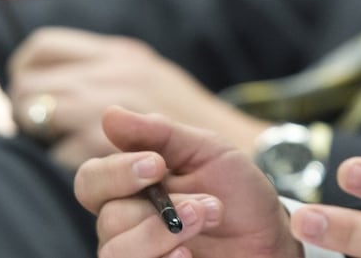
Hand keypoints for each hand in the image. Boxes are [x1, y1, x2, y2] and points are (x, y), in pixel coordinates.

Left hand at [8, 27, 269, 168]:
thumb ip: (112, 78)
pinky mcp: (100, 148)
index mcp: (120, 55)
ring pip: (37, 115)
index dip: (26, 67)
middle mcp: (107, 75)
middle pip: (28, 82)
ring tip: (75, 147)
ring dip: (49, 137)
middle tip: (46, 127)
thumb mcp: (156, 84)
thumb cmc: (198, 128)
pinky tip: (101, 168)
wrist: (238, 163)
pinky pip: (60, 154)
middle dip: (25, 108)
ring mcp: (101, 110)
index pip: (43, 47)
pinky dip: (74, 163)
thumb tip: (58, 82)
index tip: (30, 87)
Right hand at [74, 105, 300, 257]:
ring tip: (204, 221)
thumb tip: (110, 116)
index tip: (156, 165)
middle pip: (107, 219)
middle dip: (156, 210)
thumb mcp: (208, 151)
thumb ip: (160, 134)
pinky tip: (189, 255)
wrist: (269, 235)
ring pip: (114, 253)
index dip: (116, 173)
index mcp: (131, 186)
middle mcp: (125, 224)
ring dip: (160, 236)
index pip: (91, 180)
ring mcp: (138, 254)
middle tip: (201, 204)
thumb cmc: (235, 191)